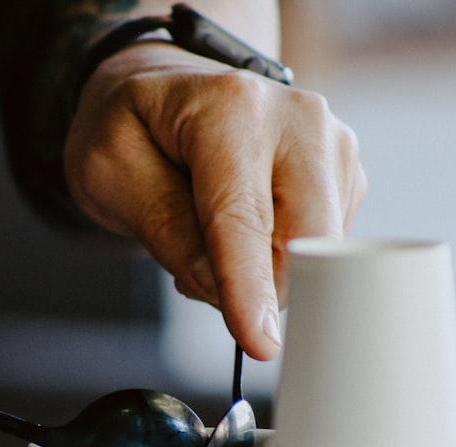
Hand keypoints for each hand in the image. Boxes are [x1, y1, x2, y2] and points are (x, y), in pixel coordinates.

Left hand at [64, 43, 365, 360]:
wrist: (165, 93)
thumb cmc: (132, 128)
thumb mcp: (111, 172)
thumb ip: (163, 226)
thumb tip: (217, 284)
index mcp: (231, 106)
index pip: (242, 217)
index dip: (248, 287)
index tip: (261, 344)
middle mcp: (297, 117)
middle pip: (301, 241)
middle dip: (251, 283)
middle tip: (191, 269)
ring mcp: (331, 143)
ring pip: (316, 253)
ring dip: (259, 271)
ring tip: (208, 232)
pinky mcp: (344, 173)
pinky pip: (321, 247)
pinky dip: (277, 257)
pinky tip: (244, 229)